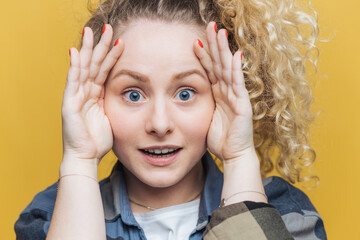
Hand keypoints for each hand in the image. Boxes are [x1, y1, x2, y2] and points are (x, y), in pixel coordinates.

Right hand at [62, 25, 123, 164]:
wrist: (86, 157)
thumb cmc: (99, 140)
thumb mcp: (111, 117)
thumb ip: (113, 104)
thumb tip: (130, 96)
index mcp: (95, 95)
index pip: (104, 70)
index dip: (112, 55)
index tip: (121, 40)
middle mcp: (85, 92)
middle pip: (94, 64)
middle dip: (100, 45)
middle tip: (107, 27)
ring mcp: (75, 96)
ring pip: (83, 68)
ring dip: (87, 49)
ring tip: (91, 31)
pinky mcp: (69, 104)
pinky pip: (72, 82)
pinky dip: (74, 67)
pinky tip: (75, 52)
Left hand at [194, 22, 254, 161]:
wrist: (234, 155)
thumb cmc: (220, 140)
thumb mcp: (205, 119)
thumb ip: (201, 105)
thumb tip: (186, 99)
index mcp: (218, 94)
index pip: (210, 70)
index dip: (204, 55)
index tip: (195, 40)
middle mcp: (228, 92)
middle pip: (220, 63)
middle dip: (215, 44)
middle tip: (210, 25)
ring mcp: (236, 97)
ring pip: (228, 69)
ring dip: (224, 50)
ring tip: (220, 32)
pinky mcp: (243, 105)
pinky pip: (238, 84)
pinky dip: (236, 70)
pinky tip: (235, 54)